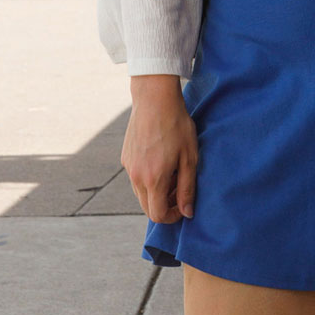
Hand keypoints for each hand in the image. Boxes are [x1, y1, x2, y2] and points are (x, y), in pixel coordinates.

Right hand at [122, 76, 197, 223]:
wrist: (154, 98)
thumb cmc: (176, 125)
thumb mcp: (189, 157)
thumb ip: (187, 188)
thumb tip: (187, 213)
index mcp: (153, 179)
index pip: (158, 215)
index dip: (172, 216)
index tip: (183, 205)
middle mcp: (136, 176)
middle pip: (147, 207)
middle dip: (164, 205)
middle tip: (179, 187)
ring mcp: (128, 166)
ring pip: (140, 193)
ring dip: (156, 192)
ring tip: (172, 171)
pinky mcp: (125, 157)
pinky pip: (135, 178)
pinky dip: (148, 179)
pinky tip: (161, 160)